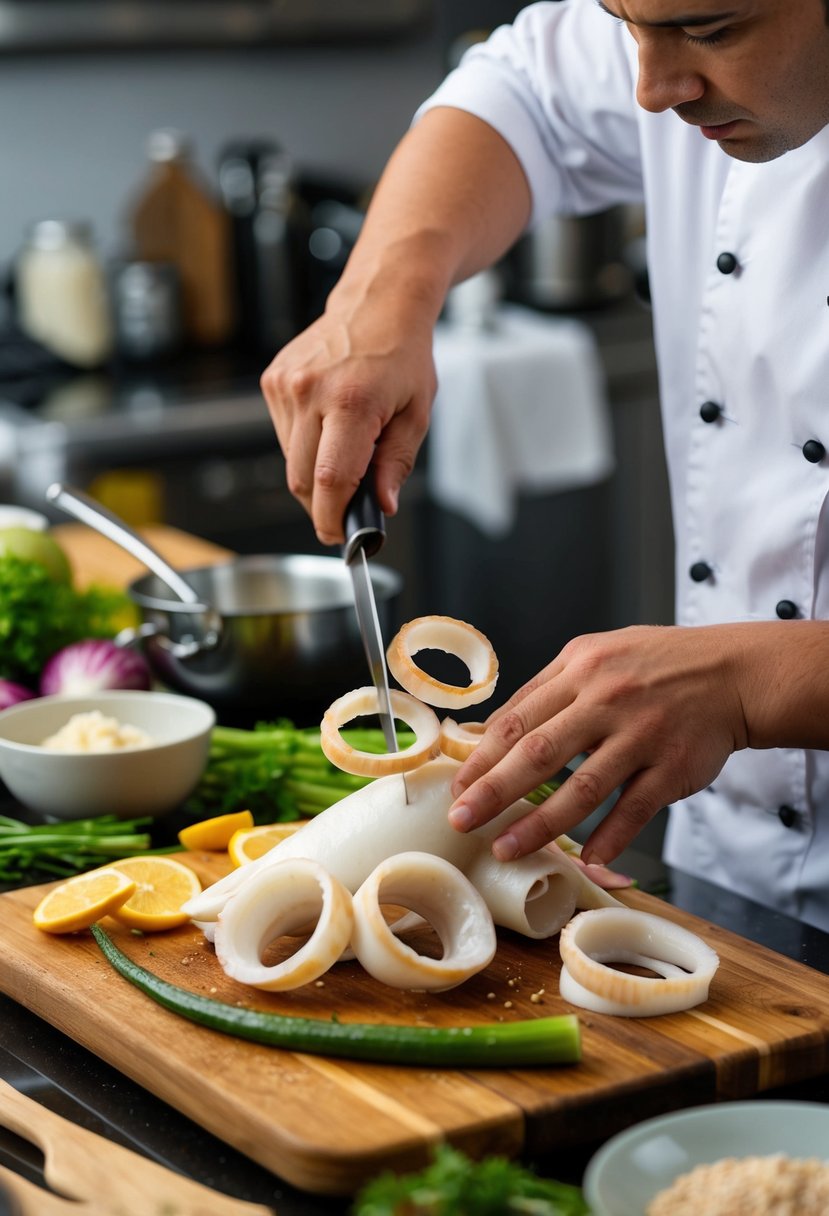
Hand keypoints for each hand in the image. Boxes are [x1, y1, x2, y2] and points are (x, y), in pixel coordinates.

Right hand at [260, 292, 436, 545]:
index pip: (330, 480)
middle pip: (302, 479)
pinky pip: (283, 436)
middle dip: (323, 505)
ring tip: (345, 451)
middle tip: (346, 509)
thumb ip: (396, 464)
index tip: (339, 535)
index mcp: (351, 401)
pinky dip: (304, 446)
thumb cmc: (401, 354)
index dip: (331, 517)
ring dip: (314, 474)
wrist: (377, 302)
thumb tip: (382, 505)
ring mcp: (286, 385)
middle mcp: (311, 391)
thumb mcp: (416, 414)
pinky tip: (328, 427)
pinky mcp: (273, 381)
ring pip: (290, 460)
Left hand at [448, 624, 752, 865]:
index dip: (483, 758)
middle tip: (463, 820)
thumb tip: (493, 731)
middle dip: (493, 791)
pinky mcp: (673, 766)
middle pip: (538, 753)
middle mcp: (607, 699)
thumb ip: (548, 689)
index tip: (457, 788)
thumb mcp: (596, 656)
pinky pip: (635, 809)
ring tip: (506, 848)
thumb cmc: (656, 665)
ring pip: (582, 788)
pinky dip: (611, 837)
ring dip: (539, 824)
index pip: (518, 718)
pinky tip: (589, 860)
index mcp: (579, 669)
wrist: (732, 673)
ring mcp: (641, 735)